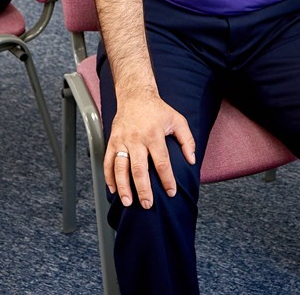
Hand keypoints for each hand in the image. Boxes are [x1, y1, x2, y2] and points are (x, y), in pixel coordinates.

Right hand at [104, 88, 195, 208]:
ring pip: (120, 167)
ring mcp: (122, 141)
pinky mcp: (112, 141)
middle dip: (143, 189)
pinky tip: (113, 189)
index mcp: (154, 135)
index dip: (167, 179)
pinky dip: (109, 177)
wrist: (135, 95)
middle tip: (147, 204)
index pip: (162, 162)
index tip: (171, 192)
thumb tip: (192, 160)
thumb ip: (187, 140)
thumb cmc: (158, 110)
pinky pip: (108, 161)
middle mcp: (136, 139)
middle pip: (139, 169)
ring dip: (123, 186)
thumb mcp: (177, 120)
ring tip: (128, 202)